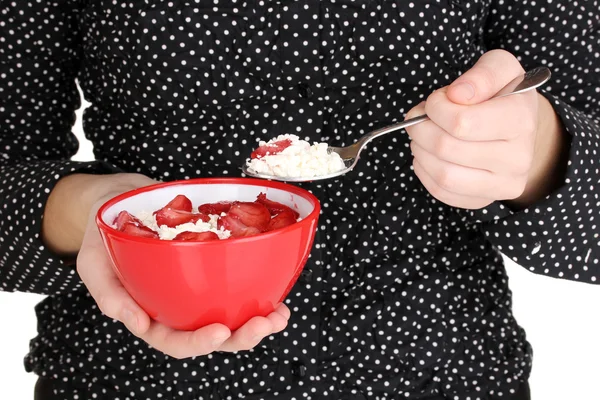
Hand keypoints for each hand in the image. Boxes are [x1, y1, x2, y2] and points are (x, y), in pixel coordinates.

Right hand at [76, 177, 289, 358]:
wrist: (122, 199)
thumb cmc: (104, 234)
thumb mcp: (93, 261)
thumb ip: (108, 293)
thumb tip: (135, 323)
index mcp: (150, 314)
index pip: (174, 340)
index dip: (198, 342)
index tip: (221, 330)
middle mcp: (177, 306)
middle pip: (211, 334)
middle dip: (242, 336)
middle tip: (266, 323)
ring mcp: (196, 288)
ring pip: (230, 315)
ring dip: (258, 319)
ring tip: (280, 314)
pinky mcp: (211, 266)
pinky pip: (235, 284)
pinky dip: (257, 289)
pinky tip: (276, 287)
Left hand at [405, 49, 566, 209]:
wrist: (519, 128)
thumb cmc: (503, 94)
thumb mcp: (499, 67)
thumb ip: (481, 74)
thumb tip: (456, 95)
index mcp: (521, 121)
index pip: (461, 122)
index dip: (436, 108)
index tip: (436, 100)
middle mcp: (517, 158)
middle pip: (446, 148)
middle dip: (421, 129)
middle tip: (420, 118)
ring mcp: (502, 184)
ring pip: (443, 175)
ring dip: (420, 151)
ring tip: (422, 136)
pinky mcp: (484, 200)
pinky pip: (442, 192)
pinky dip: (424, 172)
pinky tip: (428, 155)